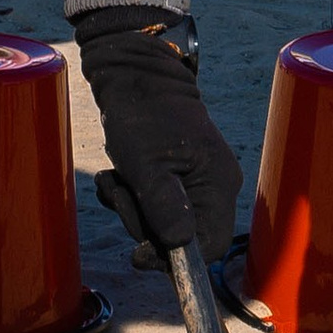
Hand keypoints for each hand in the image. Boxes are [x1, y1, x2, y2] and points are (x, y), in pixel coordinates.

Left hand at [75, 8, 239, 257]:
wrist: (135, 74)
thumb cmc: (142, 114)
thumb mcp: (145, 165)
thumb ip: (163, 207)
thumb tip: (178, 248)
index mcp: (218, 185)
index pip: (209, 246)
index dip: (174, 259)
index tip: (137, 253)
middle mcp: (216, 186)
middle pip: (183, 237)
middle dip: (142, 223)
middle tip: (119, 192)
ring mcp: (199, 180)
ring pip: (164, 222)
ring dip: (132, 207)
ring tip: (114, 178)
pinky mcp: (181, 175)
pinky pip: (157, 204)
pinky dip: (133, 195)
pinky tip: (117, 175)